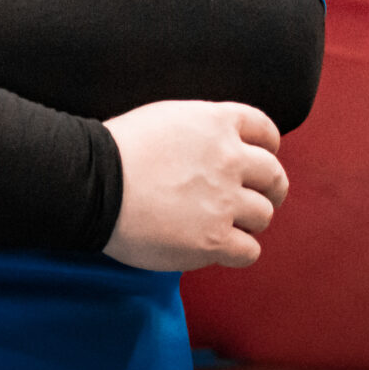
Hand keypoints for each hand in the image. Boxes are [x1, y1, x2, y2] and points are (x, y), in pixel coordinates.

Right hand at [102, 100, 287, 272]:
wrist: (95, 183)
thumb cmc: (118, 149)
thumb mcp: (166, 118)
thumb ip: (201, 130)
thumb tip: (216, 146)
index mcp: (216, 123)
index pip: (264, 130)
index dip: (268, 146)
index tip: (263, 157)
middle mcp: (228, 158)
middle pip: (273, 176)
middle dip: (270, 188)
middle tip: (258, 199)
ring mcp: (224, 201)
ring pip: (264, 215)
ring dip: (249, 221)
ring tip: (226, 224)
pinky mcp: (214, 240)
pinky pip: (249, 251)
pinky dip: (238, 251)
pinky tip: (219, 247)